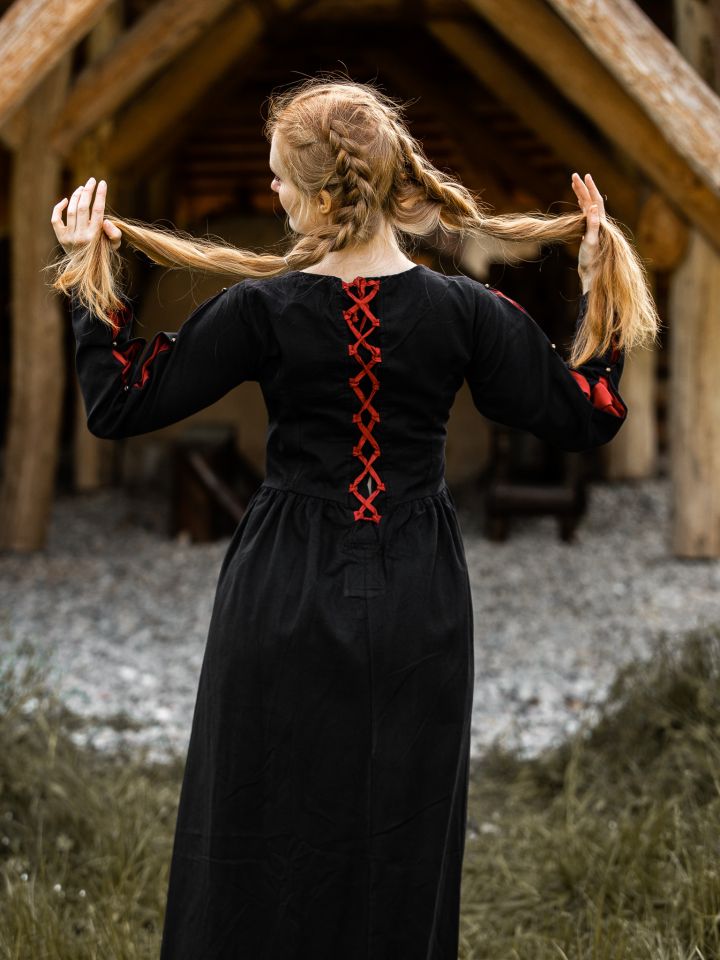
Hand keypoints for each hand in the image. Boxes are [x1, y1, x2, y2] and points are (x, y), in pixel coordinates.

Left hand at [51, 176, 121, 254]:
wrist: (86, 269)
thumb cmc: (102, 253)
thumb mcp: (114, 246)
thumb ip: (115, 234)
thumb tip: (106, 221)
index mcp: (96, 236)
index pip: (98, 210)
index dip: (100, 195)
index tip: (102, 183)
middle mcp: (82, 236)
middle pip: (83, 207)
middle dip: (88, 191)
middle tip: (91, 181)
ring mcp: (69, 236)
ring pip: (71, 210)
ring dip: (76, 196)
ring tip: (82, 188)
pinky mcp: (60, 237)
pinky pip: (55, 219)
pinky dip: (59, 208)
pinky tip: (65, 200)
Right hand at [571, 172, 606, 291]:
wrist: (592, 273)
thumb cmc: (591, 260)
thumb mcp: (591, 242)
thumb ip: (592, 224)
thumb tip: (592, 206)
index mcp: (600, 222)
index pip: (595, 200)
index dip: (589, 188)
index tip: (584, 176)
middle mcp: (598, 223)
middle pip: (591, 200)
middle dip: (583, 188)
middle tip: (575, 175)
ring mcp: (594, 227)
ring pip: (588, 206)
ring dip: (581, 195)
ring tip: (575, 184)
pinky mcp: (588, 233)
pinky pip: (585, 214)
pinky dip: (581, 206)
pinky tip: (578, 203)